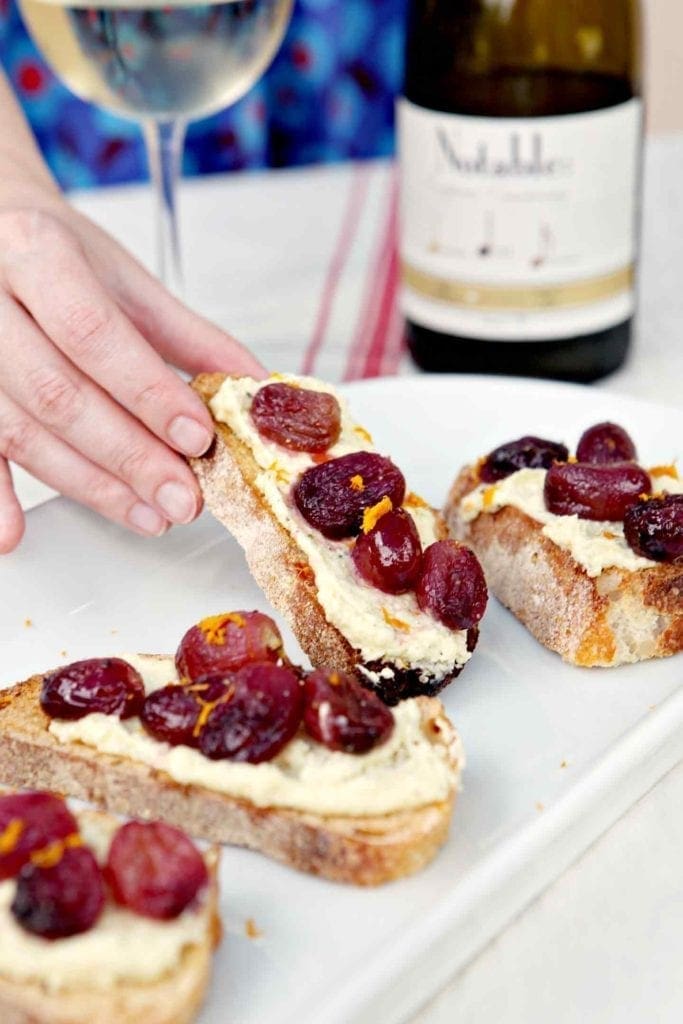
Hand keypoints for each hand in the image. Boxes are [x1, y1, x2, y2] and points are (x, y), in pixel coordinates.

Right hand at [0, 195, 264, 553]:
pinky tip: (16, 533)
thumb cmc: (54, 252)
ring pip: (21, 430)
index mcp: (35, 251)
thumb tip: (256, 390)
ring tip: (148, 514)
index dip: (148, 393)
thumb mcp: (126, 278)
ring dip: (90, 484)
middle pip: (58, 394)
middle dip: (130, 456)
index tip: (197, 437)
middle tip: (183, 498)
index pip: (93, 333)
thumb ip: (191, 337)